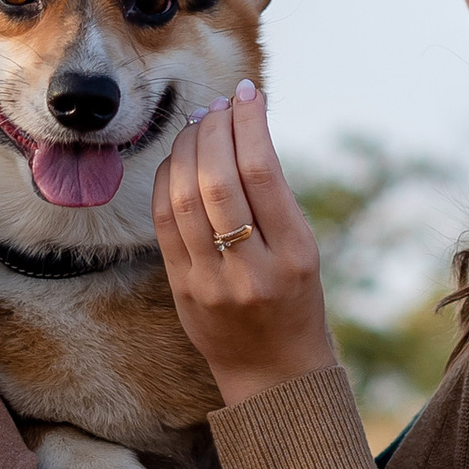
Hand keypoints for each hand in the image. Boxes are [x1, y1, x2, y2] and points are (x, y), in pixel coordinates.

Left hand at [153, 84, 339, 408]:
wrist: (273, 374)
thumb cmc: (296, 303)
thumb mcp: (304, 252)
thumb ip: (275, 199)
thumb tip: (243, 130)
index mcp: (294, 253)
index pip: (262, 172)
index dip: (250, 123)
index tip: (248, 93)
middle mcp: (252, 268)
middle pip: (219, 180)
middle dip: (215, 129)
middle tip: (219, 104)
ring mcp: (212, 280)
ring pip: (185, 197)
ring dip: (189, 148)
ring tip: (200, 123)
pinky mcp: (183, 289)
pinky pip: (165, 222)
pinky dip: (168, 180)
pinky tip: (179, 159)